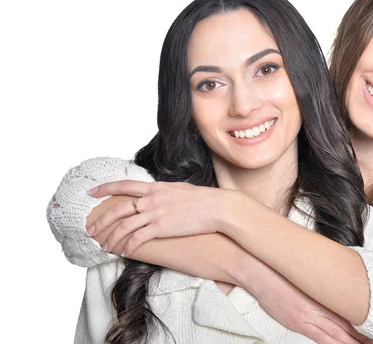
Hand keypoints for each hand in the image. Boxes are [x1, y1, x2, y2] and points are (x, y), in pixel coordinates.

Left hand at [87, 180, 232, 255]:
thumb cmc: (203, 199)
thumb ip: (165, 192)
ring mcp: (156, 213)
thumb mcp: (180, 190)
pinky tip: (124, 252)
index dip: (106, 188)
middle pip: (118, 209)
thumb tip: (159, 195)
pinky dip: (128, 246)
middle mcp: (152, 199)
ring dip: (112, 238)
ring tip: (105, 246)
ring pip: (124, 226)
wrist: (217, 207)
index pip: (125, 185)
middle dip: (102, 220)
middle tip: (91, 229)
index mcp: (156, 187)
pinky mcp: (162, 227)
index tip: (92, 192)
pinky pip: (138, 238)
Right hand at [247, 261, 372, 343]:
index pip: (354, 313)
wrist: (261, 272)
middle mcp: (322, 307)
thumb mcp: (308, 279)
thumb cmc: (283, 274)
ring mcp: (310, 317)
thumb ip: (323, 289)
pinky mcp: (300, 324)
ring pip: (340, 337)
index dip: (369, 323)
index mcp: (327, 294)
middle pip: (351, 328)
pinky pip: (322, 340)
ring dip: (354, 343)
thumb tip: (336, 291)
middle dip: (366, 338)